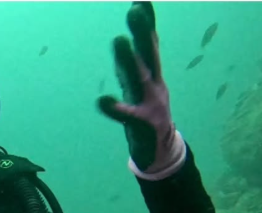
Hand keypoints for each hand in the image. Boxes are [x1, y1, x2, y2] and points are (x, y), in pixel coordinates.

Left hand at [98, 2, 185, 179]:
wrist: (159, 149)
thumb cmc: (147, 112)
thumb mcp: (145, 83)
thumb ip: (140, 58)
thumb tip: (142, 31)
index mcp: (152, 76)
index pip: (149, 45)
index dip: (146, 23)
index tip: (140, 1)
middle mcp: (153, 86)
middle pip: (147, 56)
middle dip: (142, 32)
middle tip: (134, 10)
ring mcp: (149, 105)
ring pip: (138, 79)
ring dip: (128, 60)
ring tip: (118, 40)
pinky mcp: (141, 125)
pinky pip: (126, 115)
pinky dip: (115, 108)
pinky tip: (102, 100)